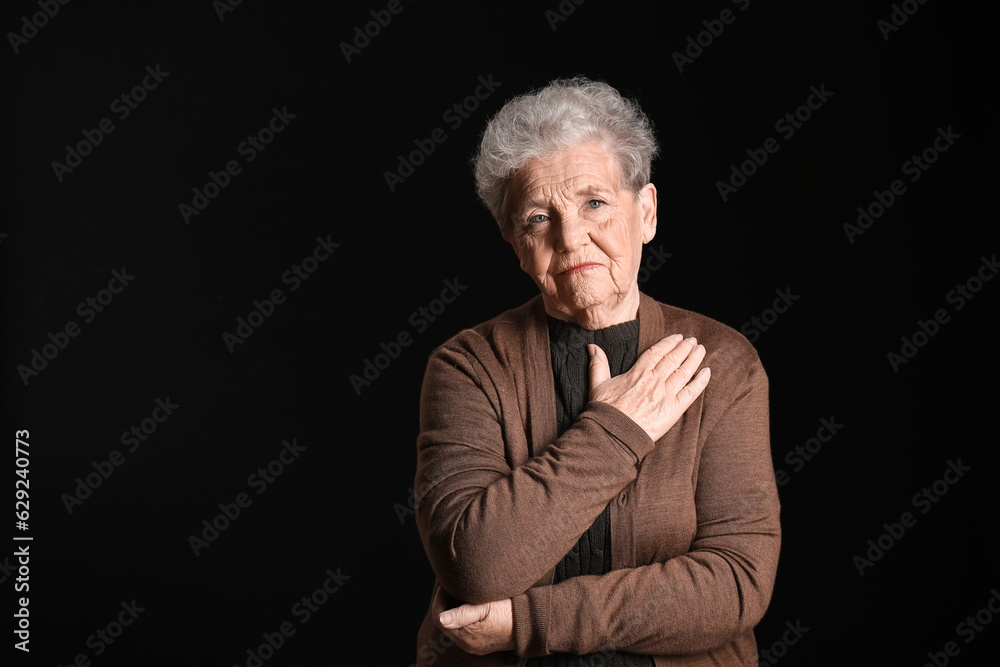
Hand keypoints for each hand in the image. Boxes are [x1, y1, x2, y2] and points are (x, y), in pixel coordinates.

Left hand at [432, 584, 514, 655]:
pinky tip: (468, 605)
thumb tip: (441, 618)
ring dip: (453, 609)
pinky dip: (462, 617)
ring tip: (460, 593)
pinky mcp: (482, 644)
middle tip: (451, 585)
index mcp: (466, 636)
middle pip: (445, 622)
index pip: (439, 616)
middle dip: (445, 603)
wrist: (531, 625)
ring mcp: (474, 646)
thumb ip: (462, 613)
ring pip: (454, 626)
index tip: (446, 584)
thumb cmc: (510, 612)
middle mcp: (467, 644)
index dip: (439, 598)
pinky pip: (464, 631)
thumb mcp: (486, 607)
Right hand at [588, 334, 709, 441]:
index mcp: (637, 373)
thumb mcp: (597, 384)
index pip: (657, 352)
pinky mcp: (673, 410)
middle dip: (684, 348)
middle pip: (673, 359)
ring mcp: (665, 395)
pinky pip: (691, 392)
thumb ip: (598, 364)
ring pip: (684, 372)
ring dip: (694, 359)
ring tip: (701, 350)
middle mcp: (654, 381)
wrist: (613, 434)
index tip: (677, 337)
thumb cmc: (604, 412)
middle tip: (693, 340)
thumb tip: (592, 346)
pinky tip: (707, 372)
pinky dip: (700, 381)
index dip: (669, 343)